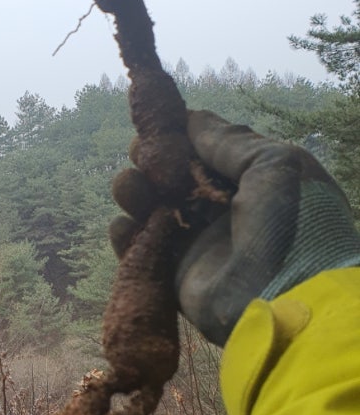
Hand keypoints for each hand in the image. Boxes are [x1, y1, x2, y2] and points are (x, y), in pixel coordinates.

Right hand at [111, 110, 359, 345]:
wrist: (282, 296)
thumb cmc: (289, 223)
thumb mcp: (273, 164)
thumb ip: (228, 141)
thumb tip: (189, 118)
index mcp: (249, 180)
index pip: (203, 150)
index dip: (177, 137)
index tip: (156, 126)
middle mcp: (220, 209)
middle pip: (171, 177)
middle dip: (151, 163)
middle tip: (141, 158)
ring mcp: (196, 242)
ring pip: (150, 208)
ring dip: (134, 192)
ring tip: (129, 188)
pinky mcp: (173, 275)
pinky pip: (140, 249)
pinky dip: (127, 235)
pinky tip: (126, 225)